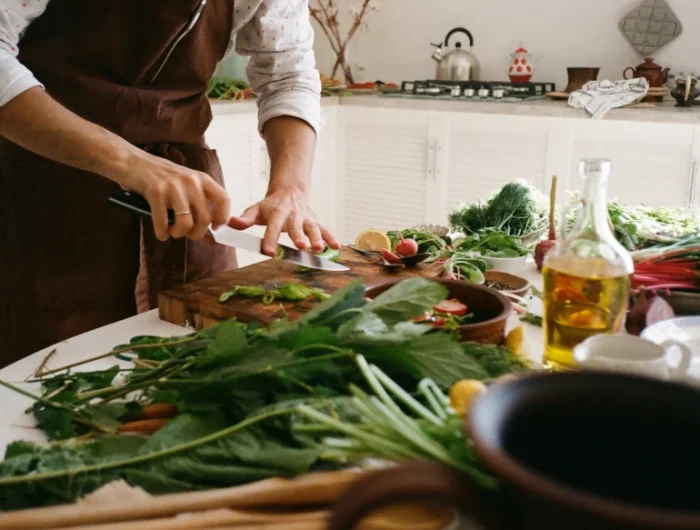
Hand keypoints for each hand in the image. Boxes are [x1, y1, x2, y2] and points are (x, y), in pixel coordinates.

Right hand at [111, 149, 230, 240]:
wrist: (132, 162)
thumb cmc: (161, 178)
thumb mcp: (185, 186)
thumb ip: (199, 207)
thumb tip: (212, 238)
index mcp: (202, 179)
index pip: (224, 200)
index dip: (223, 218)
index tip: (214, 228)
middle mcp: (191, 181)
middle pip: (205, 218)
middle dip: (196, 233)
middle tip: (187, 234)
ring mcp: (173, 186)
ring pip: (186, 223)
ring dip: (178, 234)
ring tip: (172, 231)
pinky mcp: (155, 192)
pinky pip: (163, 223)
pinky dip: (162, 233)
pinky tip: (161, 232)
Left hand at [228, 186, 339, 255]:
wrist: (291, 191)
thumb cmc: (271, 205)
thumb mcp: (256, 209)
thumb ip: (245, 219)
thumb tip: (229, 224)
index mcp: (277, 213)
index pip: (272, 228)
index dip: (270, 239)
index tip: (269, 252)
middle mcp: (293, 216)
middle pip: (296, 228)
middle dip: (299, 237)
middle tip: (301, 246)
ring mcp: (306, 219)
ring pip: (313, 228)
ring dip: (318, 238)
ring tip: (319, 248)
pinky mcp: (316, 222)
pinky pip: (325, 230)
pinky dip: (331, 238)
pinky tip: (336, 247)